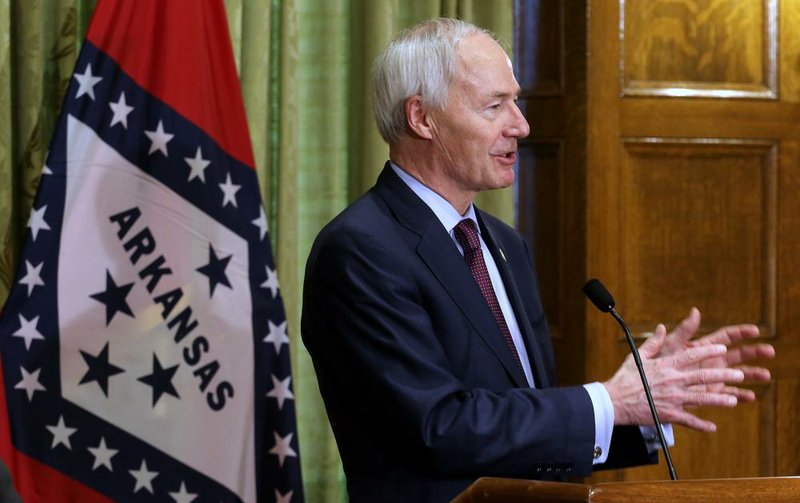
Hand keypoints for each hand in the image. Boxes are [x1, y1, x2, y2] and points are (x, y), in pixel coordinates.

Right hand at [603, 308, 773, 431]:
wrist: (613, 401)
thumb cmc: (624, 378)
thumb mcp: (637, 356)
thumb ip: (653, 343)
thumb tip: (662, 328)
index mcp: (665, 365)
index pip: (691, 355)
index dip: (708, 351)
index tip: (722, 349)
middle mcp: (672, 381)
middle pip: (702, 376)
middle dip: (723, 375)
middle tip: (738, 374)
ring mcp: (672, 398)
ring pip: (701, 398)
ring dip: (718, 399)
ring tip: (732, 400)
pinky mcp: (668, 414)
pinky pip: (688, 421)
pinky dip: (701, 425)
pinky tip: (712, 427)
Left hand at [657, 308, 773, 402]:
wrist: (654, 384)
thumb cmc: (660, 362)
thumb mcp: (672, 346)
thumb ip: (684, 331)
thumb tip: (695, 311)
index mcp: (704, 347)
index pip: (726, 336)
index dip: (741, 332)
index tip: (755, 330)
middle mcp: (713, 360)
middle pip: (738, 354)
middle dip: (754, 352)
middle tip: (770, 351)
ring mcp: (714, 376)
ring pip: (738, 374)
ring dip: (752, 374)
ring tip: (766, 375)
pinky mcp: (712, 392)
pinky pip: (729, 393)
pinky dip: (739, 395)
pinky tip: (751, 396)